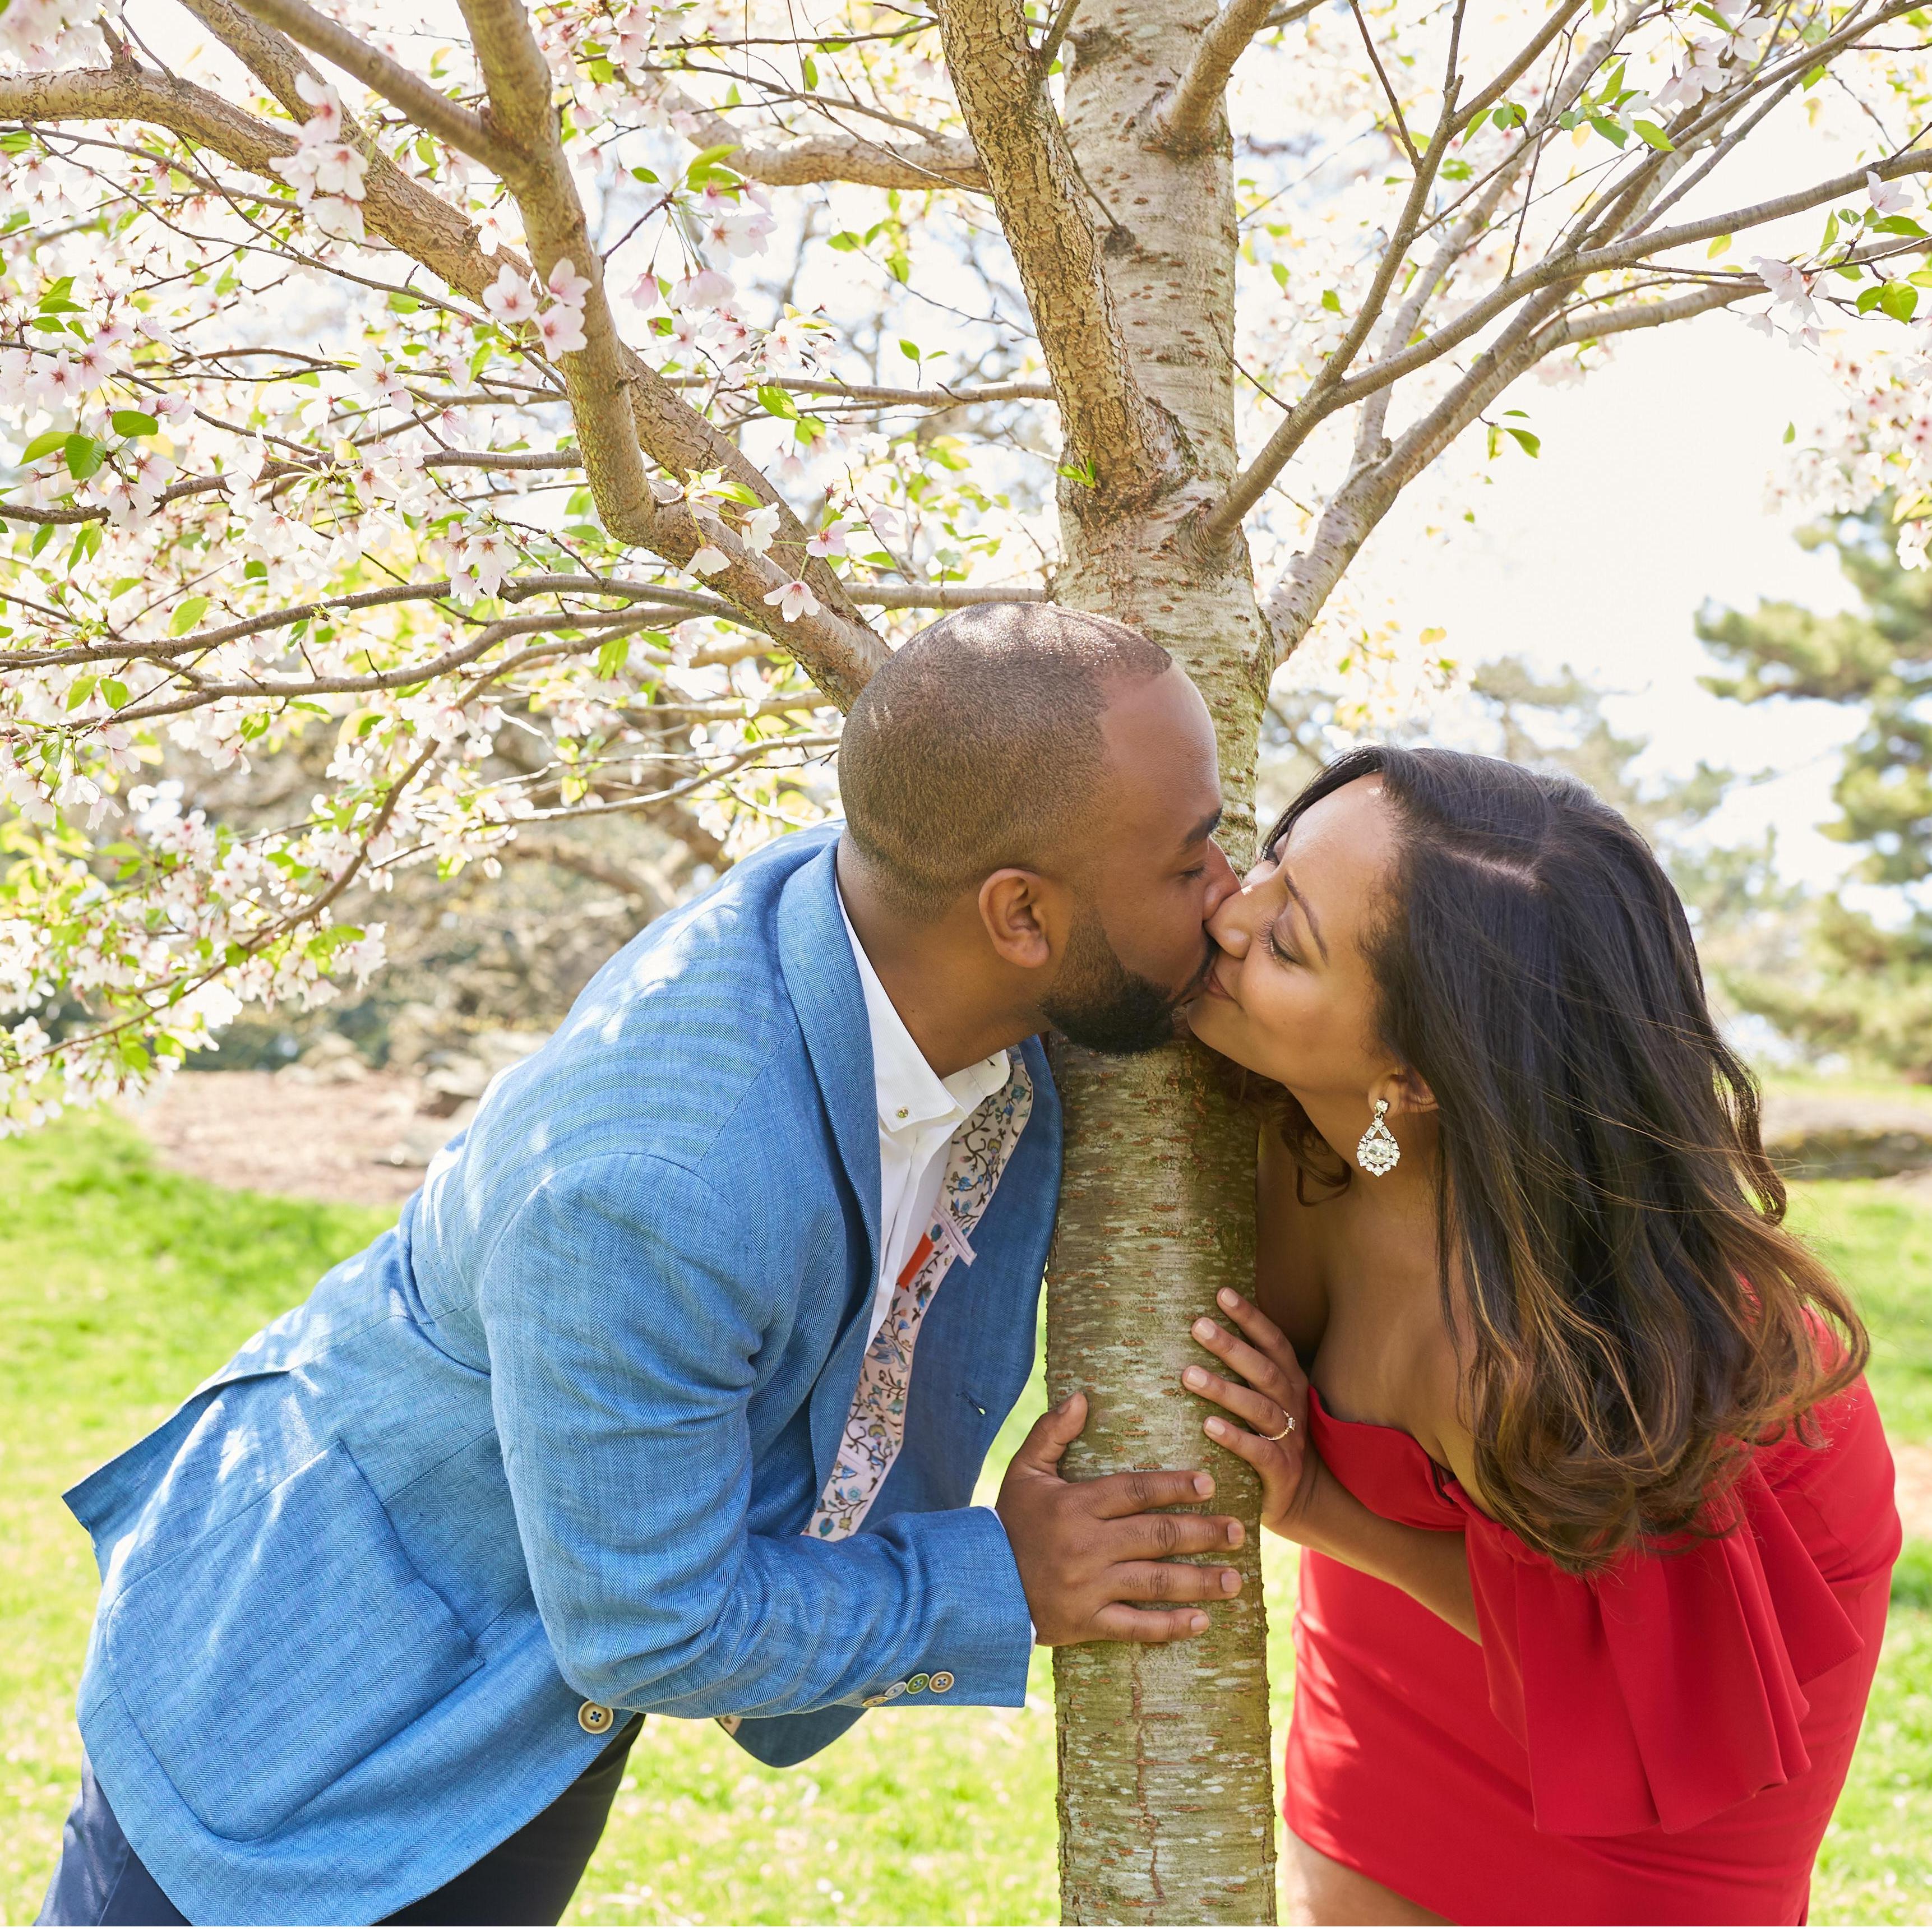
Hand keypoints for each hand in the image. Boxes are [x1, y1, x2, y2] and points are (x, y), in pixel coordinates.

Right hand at [996, 1392, 1245, 1645]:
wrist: (979, 1585)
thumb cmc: (1008, 1523)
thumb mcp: (1024, 1471)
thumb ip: (1052, 1432)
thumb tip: (1081, 1396)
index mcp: (1075, 1505)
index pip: (1136, 1491)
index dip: (1175, 1485)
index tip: (1209, 1483)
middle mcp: (1086, 1545)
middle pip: (1156, 1535)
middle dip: (1202, 1533)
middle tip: (1238, 1530)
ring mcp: (1088, 1587)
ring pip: (1154, 1582)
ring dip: (1199, 1581)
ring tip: (1234, 1579)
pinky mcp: (1086, 1623)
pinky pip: (1135, 1626)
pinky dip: (1169, 1626)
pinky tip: (1201, 1621)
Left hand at [1183, 1287, 1319, 1539]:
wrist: (1304, 1498)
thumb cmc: (1271, 1438)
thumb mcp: (1265, 1399)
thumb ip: (1243, 1370)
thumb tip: (1200, 1326)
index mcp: (1290, 1382)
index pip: (1273, 1341)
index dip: (1250, 1316)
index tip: (1221, 1292)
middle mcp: (1293, 1405)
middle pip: (1263, 1370)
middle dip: (1231, 1346)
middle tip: (1197, 1325)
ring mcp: (1290, 1439)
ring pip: (1259, 1408)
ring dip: (1224, 1389)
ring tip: (1189, 1375)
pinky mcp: (1282, 1471)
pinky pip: (1259, 1452)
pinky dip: (1235, 1438)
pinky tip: (1208, 1425)